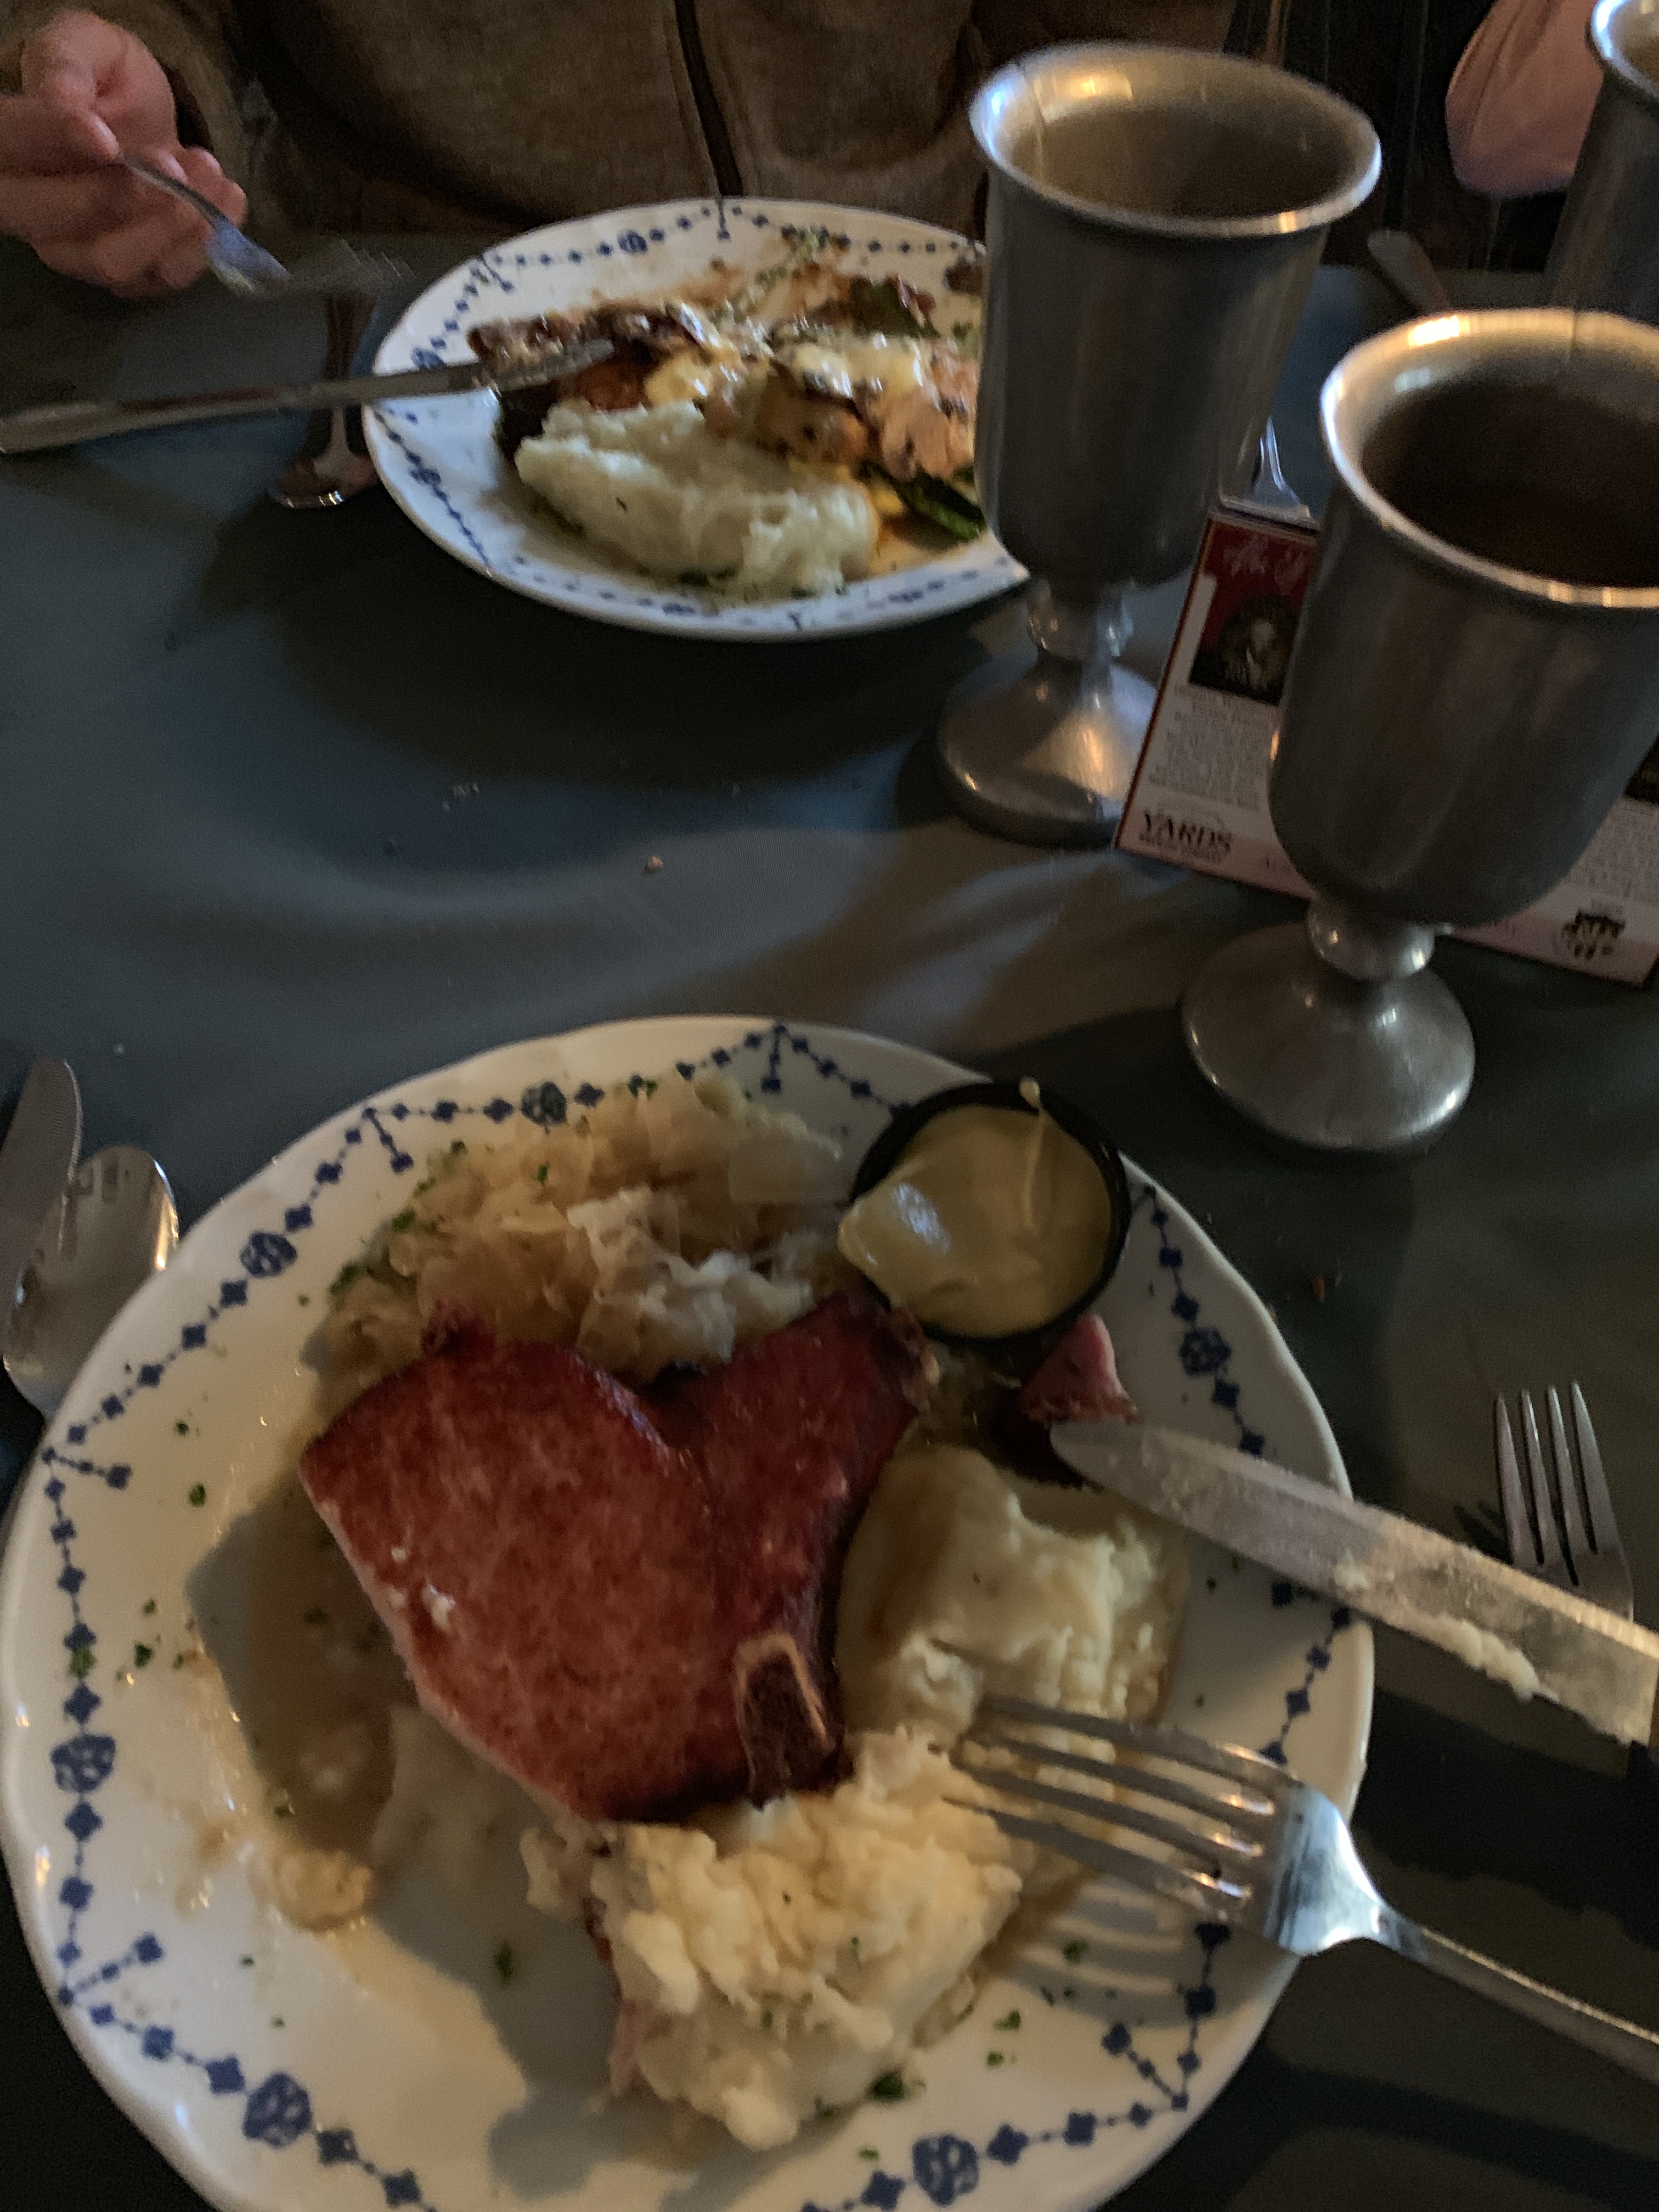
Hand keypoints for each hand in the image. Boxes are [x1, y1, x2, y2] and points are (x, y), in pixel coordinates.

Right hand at [0, 11, 245, 294]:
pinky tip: (228, 197)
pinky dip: (203, 243)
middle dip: (128, 198)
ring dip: (174, 222)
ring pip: (117, 263)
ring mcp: (81, 252)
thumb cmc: (100, 73)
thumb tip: (66, 103)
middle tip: (176, 162)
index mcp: (8, 149)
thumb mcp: (82, 47)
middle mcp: (34, 213)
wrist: (140, 108)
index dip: (57, 143)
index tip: (106, 137)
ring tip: (210, 170)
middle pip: (66, 227)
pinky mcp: (132, 273)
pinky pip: (163, 277)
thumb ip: (67, 68)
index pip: (14, 147)